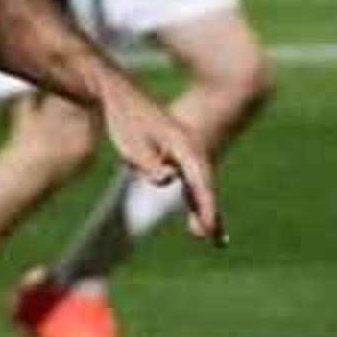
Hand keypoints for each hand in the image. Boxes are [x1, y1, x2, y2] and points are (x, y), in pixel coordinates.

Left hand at [91, 78, 223, 244]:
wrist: (118, 94)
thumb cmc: (123, 119)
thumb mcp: (132, 143)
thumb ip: (150, 163)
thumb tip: (169, 178)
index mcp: (183, 144)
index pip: (200, 181)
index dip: (205, 206)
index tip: (207, 229)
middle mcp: (190, 146)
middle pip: (206, 184)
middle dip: (211, 212)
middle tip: (217, 242)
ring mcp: (186, 148)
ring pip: (201, 184)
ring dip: (206, 209)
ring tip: (216, 239)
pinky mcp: (177, 151)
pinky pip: (192, 180)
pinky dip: (196, 199)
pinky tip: (195, 217)